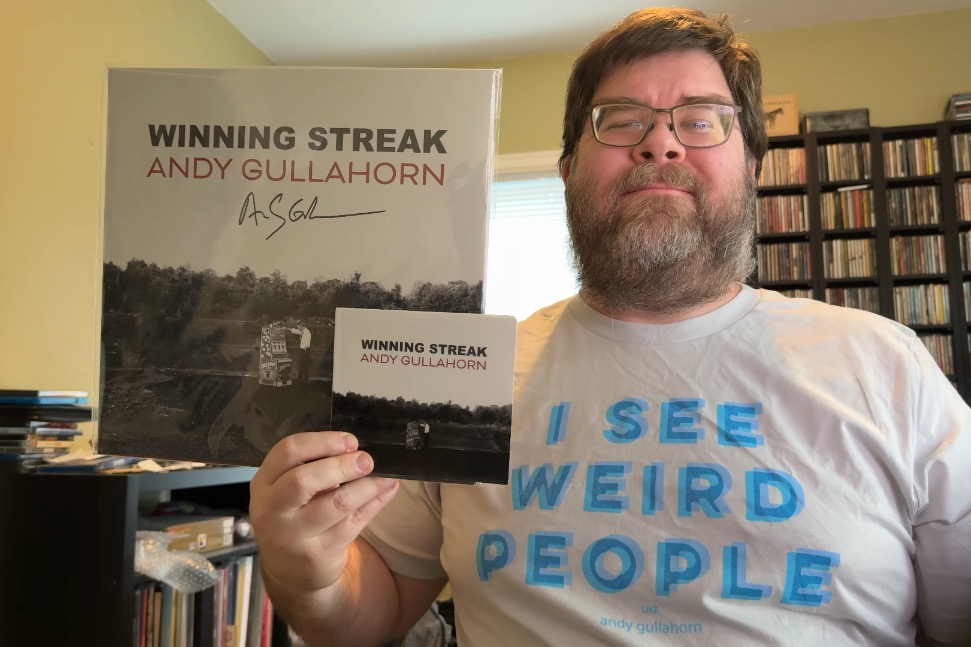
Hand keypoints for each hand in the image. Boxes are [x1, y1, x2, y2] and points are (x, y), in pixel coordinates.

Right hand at [250, 431, 399, 593]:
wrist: (289, 574)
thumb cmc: (294, 519)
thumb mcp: (288, 493)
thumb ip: (312, 468)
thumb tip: (356, 447)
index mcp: (264, 484)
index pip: (287, 452)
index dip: (321, 441)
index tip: (349, 441)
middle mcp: (272, 510)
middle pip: (304, 480)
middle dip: (341, 465)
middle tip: (366, 460)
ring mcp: (293, 536)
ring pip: (336, 503)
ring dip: (367, 485)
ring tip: (385, 475)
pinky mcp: (318, 555)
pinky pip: (354, 523)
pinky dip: (375, 503)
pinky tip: (388, 489)